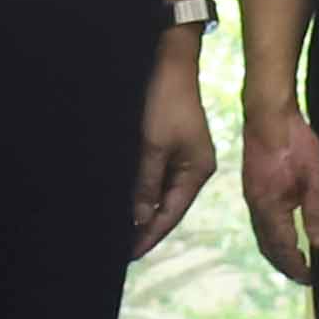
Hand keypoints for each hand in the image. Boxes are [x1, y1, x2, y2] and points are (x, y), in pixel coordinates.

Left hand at [129, 57, 217, 259]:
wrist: (169, 64)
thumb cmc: (164, 102)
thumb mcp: (152, 146)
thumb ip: (146, 184)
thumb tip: (140, 220)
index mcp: (197, 172)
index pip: (171, 213)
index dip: (150, 234)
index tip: (130, 254)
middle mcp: (194, 169)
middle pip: (168, 207)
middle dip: (146, 226)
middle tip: (121, 249)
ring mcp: (184, 159)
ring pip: (161, 193)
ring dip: (143, 210)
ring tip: (122, 231)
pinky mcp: (172, 148)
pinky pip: (157, 178)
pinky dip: (144, 191)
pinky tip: (129, 201)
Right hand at [236, 105, 318, 284]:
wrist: (269, 114)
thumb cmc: (295, 142)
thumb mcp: (315, 178)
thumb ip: (317, 213)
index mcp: (270, 208)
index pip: (283, 249)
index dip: (297, 267)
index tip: (311, 279)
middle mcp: (256, 206)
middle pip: (268, 247)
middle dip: (285, 265)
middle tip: (303, 275)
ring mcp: (251, 196)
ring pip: (261, 235)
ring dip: (277, 251)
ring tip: (295, 259)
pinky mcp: (252, 186)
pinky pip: (259, 220)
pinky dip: (271, 234)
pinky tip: (283, 231)